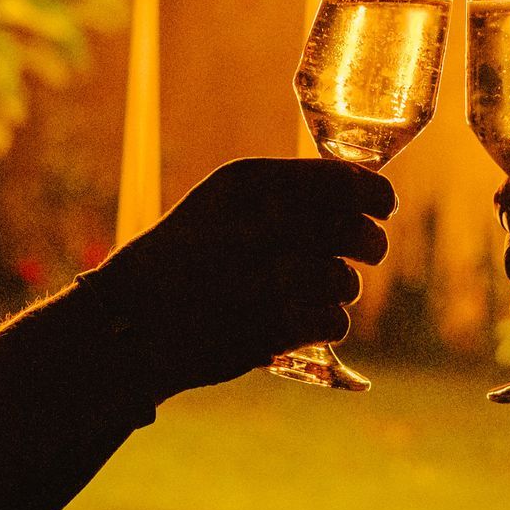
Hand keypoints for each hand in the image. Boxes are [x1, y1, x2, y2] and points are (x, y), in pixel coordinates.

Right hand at [82, 157, 394, 401]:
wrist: (127, 324)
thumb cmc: (184, 256)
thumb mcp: (223, 204)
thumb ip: (286, 193)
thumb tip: (360, 188)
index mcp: (248, 184)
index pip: (342, 180)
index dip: (375, 193)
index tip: (382, 205)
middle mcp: (259, 224)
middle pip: (355, 230)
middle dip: (370, 242)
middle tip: (366, 249)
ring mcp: (264, 279)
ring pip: (347, 280)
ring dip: (344, 288)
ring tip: (320, 289)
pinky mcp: (269, 328)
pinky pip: (334, 321)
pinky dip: (328, 323)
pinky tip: (308, 318)